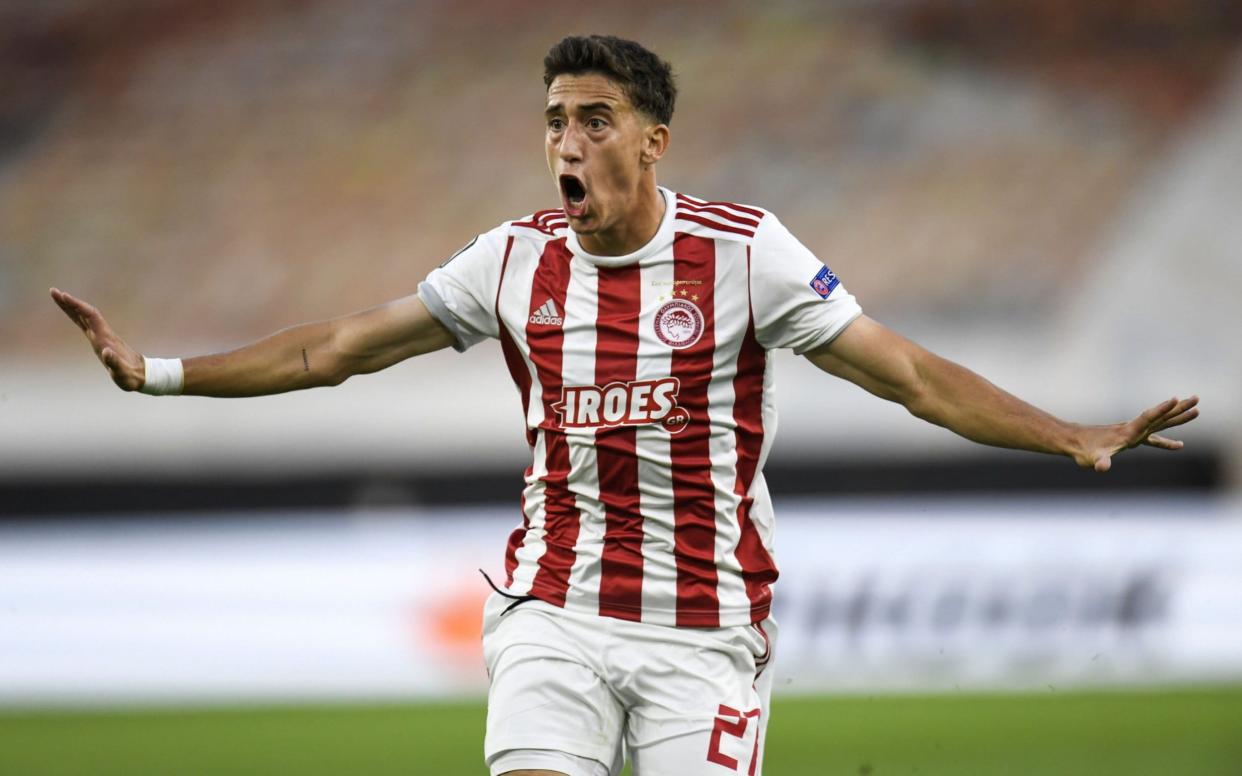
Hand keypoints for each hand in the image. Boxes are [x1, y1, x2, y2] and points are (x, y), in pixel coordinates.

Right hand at [50, 287, 144, 390]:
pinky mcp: (100, 340)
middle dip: (69, 302)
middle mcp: (103, 334)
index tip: (65, 296)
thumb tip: (106, 352)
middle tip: (54, 292)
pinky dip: (76, 316)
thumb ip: (114, 363)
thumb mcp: (122, 372)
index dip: (78, 306)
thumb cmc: (131, 375)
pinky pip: (85, 324)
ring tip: (58, 297)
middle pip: (85, 313)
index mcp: (105, 338)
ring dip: (71, 307)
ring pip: (84, 317)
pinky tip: (71, 312)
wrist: (142, 374)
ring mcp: (101, 336)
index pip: (91, 316)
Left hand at [1074, 396, 1199, 471]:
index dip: (1161, 409)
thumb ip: (1100, 462)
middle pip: (1160, 417)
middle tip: (1197, 399)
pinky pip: (1154, 435)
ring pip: (1160, 423)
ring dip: (1177, 416)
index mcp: (1128, 432)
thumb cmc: (1083, 451)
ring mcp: (1132, 432)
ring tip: (1197, 409)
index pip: (1148, 418)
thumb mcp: (1092, 459)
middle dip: (1179, 409)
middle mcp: (1133, 429)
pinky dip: (1167, 439)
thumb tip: (1102, 467)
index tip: (1175, 398)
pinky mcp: (1131, 438)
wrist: (1073, 441)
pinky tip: (1178, 445)